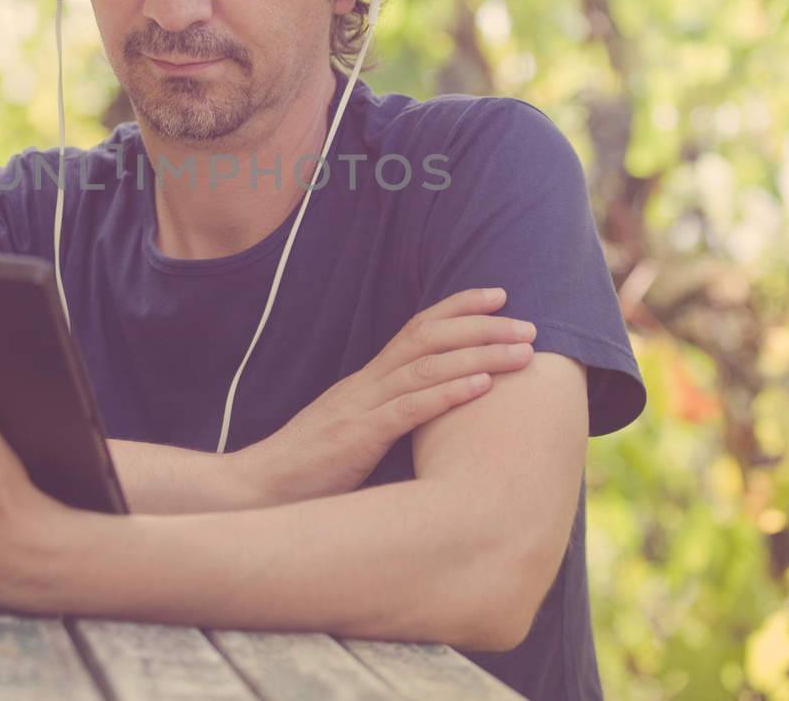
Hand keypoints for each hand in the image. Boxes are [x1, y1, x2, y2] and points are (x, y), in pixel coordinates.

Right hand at [234, 288, 535, 505]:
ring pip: (427, 367)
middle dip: (482, 326)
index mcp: (366, 381)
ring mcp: (361, 408)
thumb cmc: (309, 471)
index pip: (417, 329)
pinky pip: (409, 409)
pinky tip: (481, 385)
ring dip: (480, 354)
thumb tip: (429, 416)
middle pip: (429, 337)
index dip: (459, 308)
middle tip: (529, 324)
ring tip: (521, 351)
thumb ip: (385, 417)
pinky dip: (448, 393)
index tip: (500, 297)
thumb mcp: (353, 434)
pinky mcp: (358, 438)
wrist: (258, 491)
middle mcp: (366, 384)